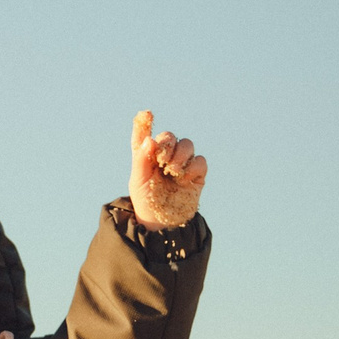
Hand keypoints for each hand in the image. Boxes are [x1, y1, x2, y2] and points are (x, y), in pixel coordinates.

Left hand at [129, 110, 208, 228]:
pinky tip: (184, 178)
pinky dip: (193, 166)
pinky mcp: (197, 176)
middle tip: (162, 160)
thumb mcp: (138, 181)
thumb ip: (142, 159)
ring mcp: (182, 165)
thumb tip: (150, 139)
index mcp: (147, 157)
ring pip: (187, 145)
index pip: (145, 136)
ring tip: (173, 170)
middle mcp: (165, 158)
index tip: (146, 114)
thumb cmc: (147, 203)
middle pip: (170, 137)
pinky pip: (200, 161)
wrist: (162, 224)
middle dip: (167, 144)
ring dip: (180, 154)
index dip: (144, 124)